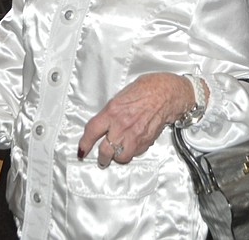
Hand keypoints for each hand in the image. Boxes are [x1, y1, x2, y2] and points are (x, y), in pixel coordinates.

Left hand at [78, 72, 196, 167]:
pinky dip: (132, 152)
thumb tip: (104, 123)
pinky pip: (135, 153)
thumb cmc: (147, 89)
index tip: (82, 150)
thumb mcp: (120, 97)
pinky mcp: (146, 141)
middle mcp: (121, 125)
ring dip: (118, 157)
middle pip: (105, 151)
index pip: (92, 131)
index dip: (84, 144)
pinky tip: (133, 145)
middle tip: (102, 159)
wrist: (166, 93)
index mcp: (112, 111)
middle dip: (102, 158)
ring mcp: (134, 135)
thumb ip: (111, 112)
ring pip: (121, 157)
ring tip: (118, 154)